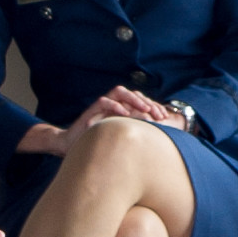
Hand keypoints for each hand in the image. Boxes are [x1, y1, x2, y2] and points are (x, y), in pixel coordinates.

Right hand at [71, 87, 188, 132]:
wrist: (72, 144)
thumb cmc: (98, 143)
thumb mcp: (120, 138)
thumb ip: (134, 132)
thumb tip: (156, 137)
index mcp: (122, 109)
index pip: (141, 100)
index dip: (154, 106)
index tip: (164, 117)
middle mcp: (113, 104)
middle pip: (133, 94)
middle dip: (148, 102)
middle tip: (159, 114)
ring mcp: (102, 105)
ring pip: (120, 92)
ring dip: (134, 99)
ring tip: (146, 109)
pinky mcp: (92, 110)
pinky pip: (104, 102)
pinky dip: (115, 106)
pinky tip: (125, 113)